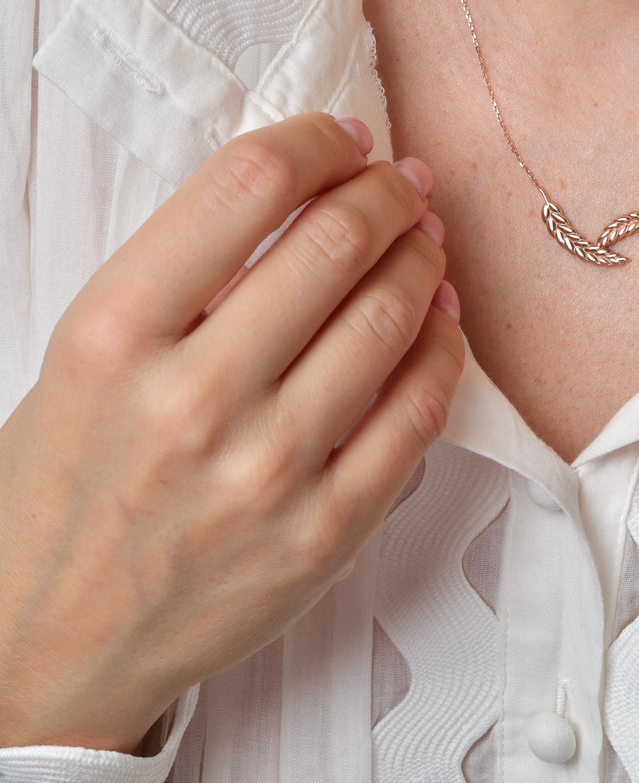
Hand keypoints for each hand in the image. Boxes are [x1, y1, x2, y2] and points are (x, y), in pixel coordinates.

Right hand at [0, 113, 463, 753]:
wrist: (51, 644)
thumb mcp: (88, 360)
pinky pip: (418, 413)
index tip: (347, 139)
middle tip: (404, 185)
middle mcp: (192, 398)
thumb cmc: (64, 487)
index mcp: (113, 334)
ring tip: (427, 240)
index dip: (319, 140)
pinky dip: (443, 348)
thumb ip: (188, 278)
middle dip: (388, 194)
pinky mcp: (324, 532)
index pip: (249, 184)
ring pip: (389, 319)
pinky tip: (441, 320)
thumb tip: (313, 201)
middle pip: (336, 243)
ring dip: (425, 259)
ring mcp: (267, 472)